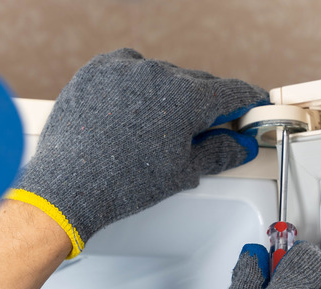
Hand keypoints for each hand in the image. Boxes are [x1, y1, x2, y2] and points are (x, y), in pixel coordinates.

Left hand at [7, 48, 268, 257]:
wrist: (69, 187)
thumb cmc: (122, 184)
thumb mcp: (182, 172)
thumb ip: (219, 151)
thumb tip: (240, 144)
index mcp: (185, 98)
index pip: (231, 91)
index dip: (247, 101)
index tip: (251, 106)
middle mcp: (157, 74)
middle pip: (197, 83)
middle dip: (204, 105)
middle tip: (202, 129)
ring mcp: (125, 69)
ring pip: (162, 75)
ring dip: (168, 95)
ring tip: (156, 129)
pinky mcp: (98, 70)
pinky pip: (129, 68)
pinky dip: (136, 84)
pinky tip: (133, 110)